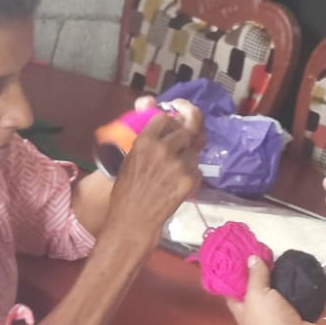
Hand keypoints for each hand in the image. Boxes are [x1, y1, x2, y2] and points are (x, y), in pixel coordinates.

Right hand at [108, 101, 202, 236]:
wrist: (134, 219)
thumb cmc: (127, 190)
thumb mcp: (130, 157)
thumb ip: (146, 135)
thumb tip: (150, 105)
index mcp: (146, 140)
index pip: (165, 118)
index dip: (171, 118)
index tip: (175, 117)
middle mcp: (164, 148)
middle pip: (188, 129)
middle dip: (188, 132)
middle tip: (188, 135)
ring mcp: (179, 164)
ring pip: (195, 149)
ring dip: (190, 155)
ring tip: (177, 167)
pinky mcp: (190, 180)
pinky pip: (198, 168)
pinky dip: (192, 173)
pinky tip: (179, 182)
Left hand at [227, 256, 325, 324]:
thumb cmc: (270, 321)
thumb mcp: (257, 294)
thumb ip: (254, 276)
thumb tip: (251, 258)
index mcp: (242, 312)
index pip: (232, 291)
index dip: (233, 275)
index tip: (238, 257)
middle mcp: (257, 316)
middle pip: (255, 291)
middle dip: (259, 274)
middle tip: (263, 254)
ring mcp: (278, 317)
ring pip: (276, 294)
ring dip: (279, 280)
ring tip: (280, 260)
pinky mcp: (296, 317)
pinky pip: (294, 299)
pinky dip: (296, 288)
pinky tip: (297, 273)